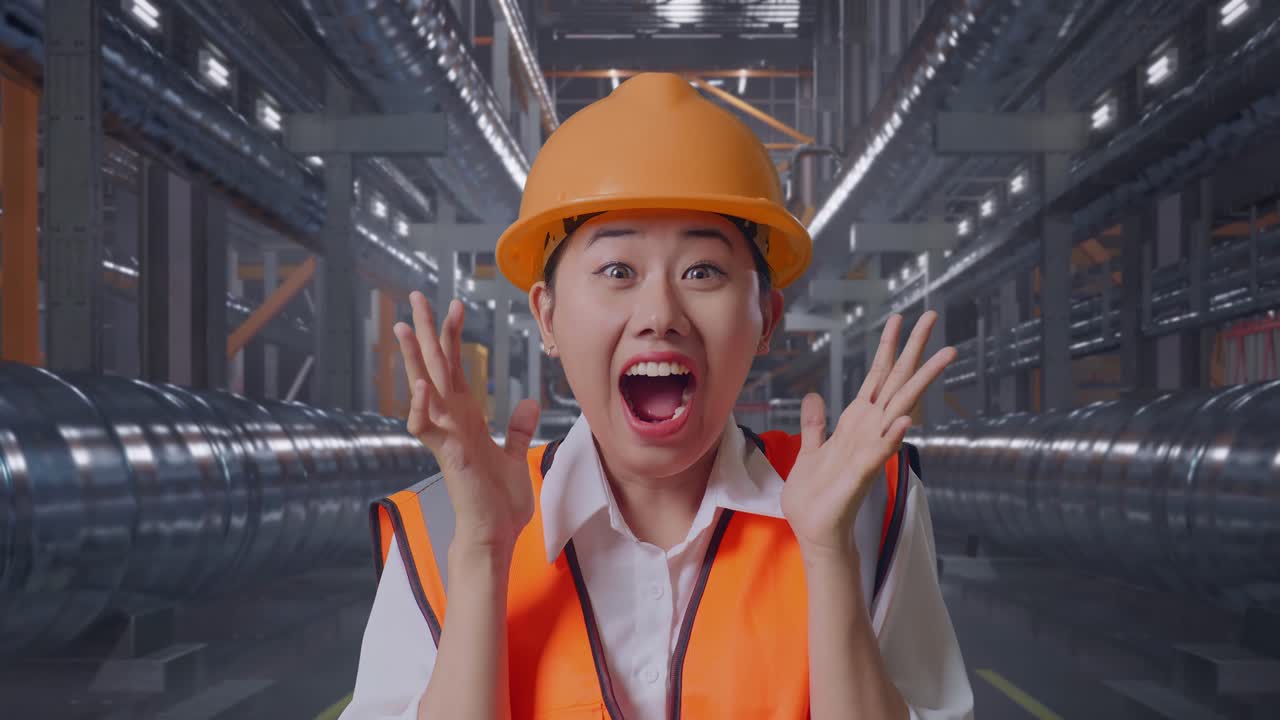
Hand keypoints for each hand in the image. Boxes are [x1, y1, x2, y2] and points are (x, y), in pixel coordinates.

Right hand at [395, 291, 540, 553]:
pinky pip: (427, 427)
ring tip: (405, 328)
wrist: (493, 534)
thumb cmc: (499, 501)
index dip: (454, 336)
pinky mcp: (447, 455)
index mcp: (466, 417)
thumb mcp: (515, 456)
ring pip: (424, 389)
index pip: (455, 368)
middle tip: (416, 297)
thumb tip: (527, 403)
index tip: (456, 306)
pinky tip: (421, 386)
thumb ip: (517, 429)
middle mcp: (451, 421)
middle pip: (434, 367)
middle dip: (427, 331)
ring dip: (414, 360)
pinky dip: (422, 407)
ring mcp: (446, 436)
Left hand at [780, 312, 955, 562]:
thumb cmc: (816, 495)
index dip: (888, 348)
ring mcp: (870, 449)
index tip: (900, 319)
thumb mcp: (810, 449)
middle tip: (933, 316)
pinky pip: (879, 451)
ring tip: (945, 355)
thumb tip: (815, 396)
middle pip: (896, 382)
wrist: (816, 530)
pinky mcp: (861, 474)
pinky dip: (892, 436)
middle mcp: (869, 430)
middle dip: (914, 350)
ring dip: (920, 383)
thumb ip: (815, 424)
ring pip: (900, 408)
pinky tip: (905, 420)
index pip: (876, 377)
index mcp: (856, 421)